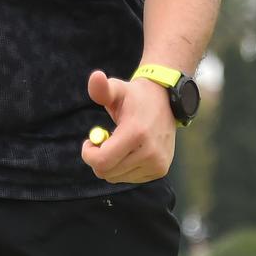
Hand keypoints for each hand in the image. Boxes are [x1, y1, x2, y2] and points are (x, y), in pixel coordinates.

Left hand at [80, 69, 176, 183]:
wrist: (166, 101)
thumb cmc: (135, 96)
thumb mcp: (117, 88)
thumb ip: (102, 88)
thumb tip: (95, 76)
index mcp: (136, 133)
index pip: (102, 161)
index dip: (88, 154)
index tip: (89, 141)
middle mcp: (150, 152)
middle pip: (107, 172)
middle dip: (98, 158)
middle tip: (103, 141)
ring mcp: (157, 163)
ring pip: (117, 177)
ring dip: (111, 164)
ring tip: (119, 144)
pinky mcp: (160, 170)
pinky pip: (130, 178)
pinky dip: (124, 167)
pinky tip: (131, 151)